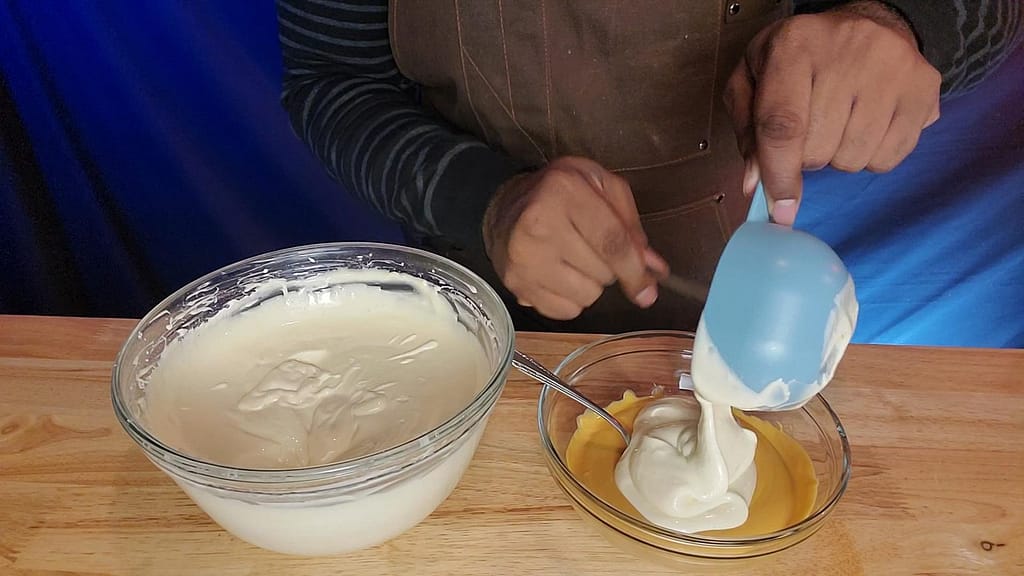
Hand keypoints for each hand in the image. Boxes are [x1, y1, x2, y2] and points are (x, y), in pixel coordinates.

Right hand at [482, 157, 667, 319]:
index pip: (612, 243)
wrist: (505, 206)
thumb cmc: (557, 194)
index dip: (635, 271)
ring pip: (586, 296)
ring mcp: (524, 259)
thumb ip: (631, 224)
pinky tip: (559, 276)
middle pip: (602, 273)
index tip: (648, 290)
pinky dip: (569, 299)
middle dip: (608, 267)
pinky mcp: (515, 284)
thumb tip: (654, 268)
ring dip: (589, 284)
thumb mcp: (599, 186)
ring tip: (573, 261)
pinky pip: (564, 311)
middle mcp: (539, 226)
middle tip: (591, 248)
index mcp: (564, 192)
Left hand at [724, 1, 941, 225]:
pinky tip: (866, 125)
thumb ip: (747, 130)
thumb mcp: (754, 78)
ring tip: (840, 121)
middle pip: (818, 150)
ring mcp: (892, 68)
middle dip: (806, 157)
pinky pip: (889, 158)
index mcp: (793, 45)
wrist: (867, 24)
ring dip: (839, 156)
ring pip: (854, 159)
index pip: (783, 125)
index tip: (779, 209)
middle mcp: (848, 50)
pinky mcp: (924, 87)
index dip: (779, 174)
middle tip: (810, 128)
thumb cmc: (801, 58)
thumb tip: (755, 184)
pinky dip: (871, 156)